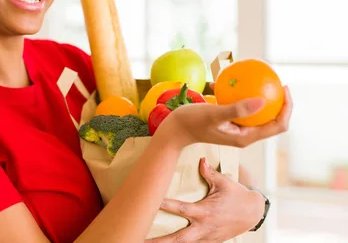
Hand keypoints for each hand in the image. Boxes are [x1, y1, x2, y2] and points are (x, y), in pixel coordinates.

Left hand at [145, 158, 264, 242]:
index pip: (180, 208)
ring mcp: (206, 237)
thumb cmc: (237, 195)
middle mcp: (203, 227)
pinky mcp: (209, 242)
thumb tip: (200, 160)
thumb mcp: (224, 182)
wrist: (253, 213)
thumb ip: (209, 173)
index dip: (165, 205)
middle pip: (178, 238)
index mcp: (204, 211)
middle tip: (142, 239)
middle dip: (160, 241)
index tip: (151, 203)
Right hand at [156, 86, 292, 148]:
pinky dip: (243, 95)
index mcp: (246, 137)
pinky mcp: (229, 121)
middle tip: (277, 81)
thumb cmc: (192, 122)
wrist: (175, 129)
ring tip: (263, 78)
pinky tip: (237, 80)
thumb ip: (238, 109)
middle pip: (272, 119)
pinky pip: (243, 107)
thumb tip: (263, 100)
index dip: (287, 108)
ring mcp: (238, 128)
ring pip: (258, 112)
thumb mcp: (214, 114)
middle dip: (279, 101)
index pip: (278, 125)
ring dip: (262, 97)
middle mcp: (245, 135)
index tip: (284, 88)